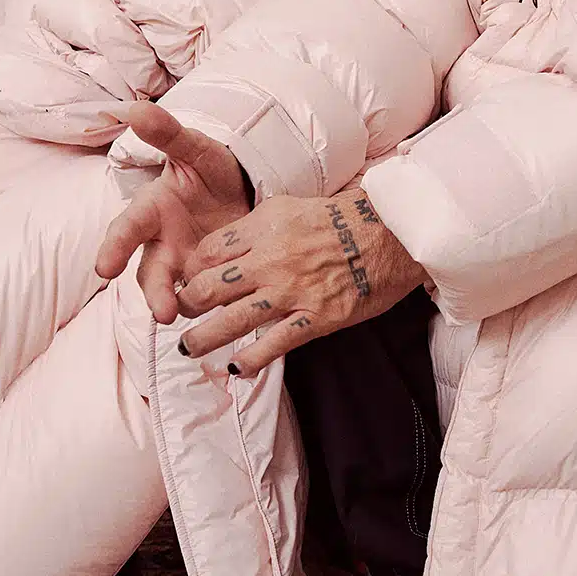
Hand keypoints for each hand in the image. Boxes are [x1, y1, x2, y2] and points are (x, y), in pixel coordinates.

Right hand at [95, 101, 250, 322]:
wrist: (245, 187)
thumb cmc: (214, 168)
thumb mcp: (198, 149)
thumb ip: (169, 135)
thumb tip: (137, 109)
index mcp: (152, 210)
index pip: (127, 230)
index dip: (114, 248)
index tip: (104, 269)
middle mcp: (162, 241)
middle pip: (149, 271)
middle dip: (153, 291)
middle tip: (163, 311)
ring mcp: (184, 262)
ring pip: (172, 289)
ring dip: (176, 304)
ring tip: (186, 317)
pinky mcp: (207, 276)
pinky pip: (204, 296)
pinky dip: (209, 306)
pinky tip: (220, 318)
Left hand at [172, 188, 423, 376]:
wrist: (394, 233)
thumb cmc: (346, 218)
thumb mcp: (294, 207)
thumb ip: (259, 226)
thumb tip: (226, 247)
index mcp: (265, 226)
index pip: (208, 252)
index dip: (189, 269)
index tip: (185, 281)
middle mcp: (272, 258)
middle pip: (210, 287)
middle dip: (188, 305)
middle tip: (183, 314)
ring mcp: (293, 290)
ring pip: (232, 320)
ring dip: (204, 339)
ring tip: (189, 348)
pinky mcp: (317, 317)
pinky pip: (274, 344)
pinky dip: (250, 360)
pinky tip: (237, 368)